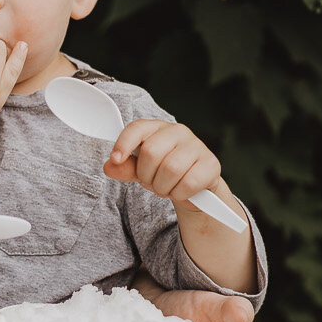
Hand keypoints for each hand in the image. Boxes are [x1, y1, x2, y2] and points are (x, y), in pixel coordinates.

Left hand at [104, 119, 224, 208]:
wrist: (195, 187)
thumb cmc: (164, 172)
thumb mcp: (141, 170)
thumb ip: (124, 168)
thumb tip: (109, 166)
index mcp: (158, 128)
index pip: (137, 128)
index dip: (124, 143)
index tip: (116, 159)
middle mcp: (178, 131)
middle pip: (151, 153)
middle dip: (146, 176)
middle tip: (151, 182)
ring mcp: (197, 146)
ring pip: (170, 169)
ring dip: (163, 187)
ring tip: (166, 187)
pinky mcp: (211, 164)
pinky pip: (188, 183)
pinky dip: (179, 194)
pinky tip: (181, 191)